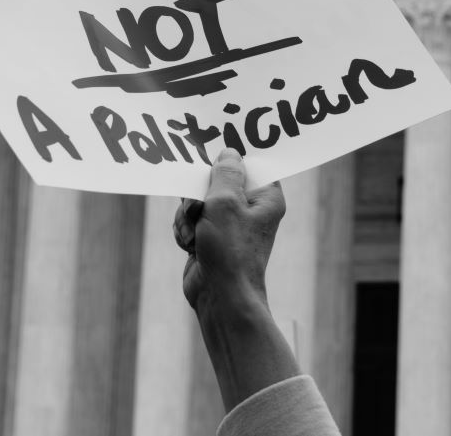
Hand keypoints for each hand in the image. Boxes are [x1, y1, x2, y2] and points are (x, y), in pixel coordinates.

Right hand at [173, 149, 285, 316]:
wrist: (219, 296)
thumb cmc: (230, 251)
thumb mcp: (225, 202)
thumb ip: (225, 173)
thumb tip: (229, 153)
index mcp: (265, 197)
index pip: (248, 165)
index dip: (227, 161)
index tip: (209, 161)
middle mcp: (250, 209)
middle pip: (216, 181)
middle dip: (199, 195)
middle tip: (198, 208)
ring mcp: (229, 225)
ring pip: (197, 201)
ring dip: (188, 215)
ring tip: (194, 235)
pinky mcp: (210, 238)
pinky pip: (190, 220)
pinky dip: (185, 230)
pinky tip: (189, 245)